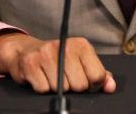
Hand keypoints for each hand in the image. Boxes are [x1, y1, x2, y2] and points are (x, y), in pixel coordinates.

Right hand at [0, 32, 115, 93]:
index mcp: (81, 45)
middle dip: (73, 87)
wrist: (25, 51)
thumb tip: (110, 86)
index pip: (97, 76)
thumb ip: (98, 74)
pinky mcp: (31, 64)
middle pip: (79, 85)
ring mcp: (46, 54)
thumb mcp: (81, 61)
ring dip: (56, 88)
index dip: (91, 85)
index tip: (83, 80)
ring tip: (51, 76)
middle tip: (64, 77)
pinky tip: (41, 77)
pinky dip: (42, 88)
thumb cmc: (57, 58)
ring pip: (61, 89)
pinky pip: (43, 89)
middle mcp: (65, 46)